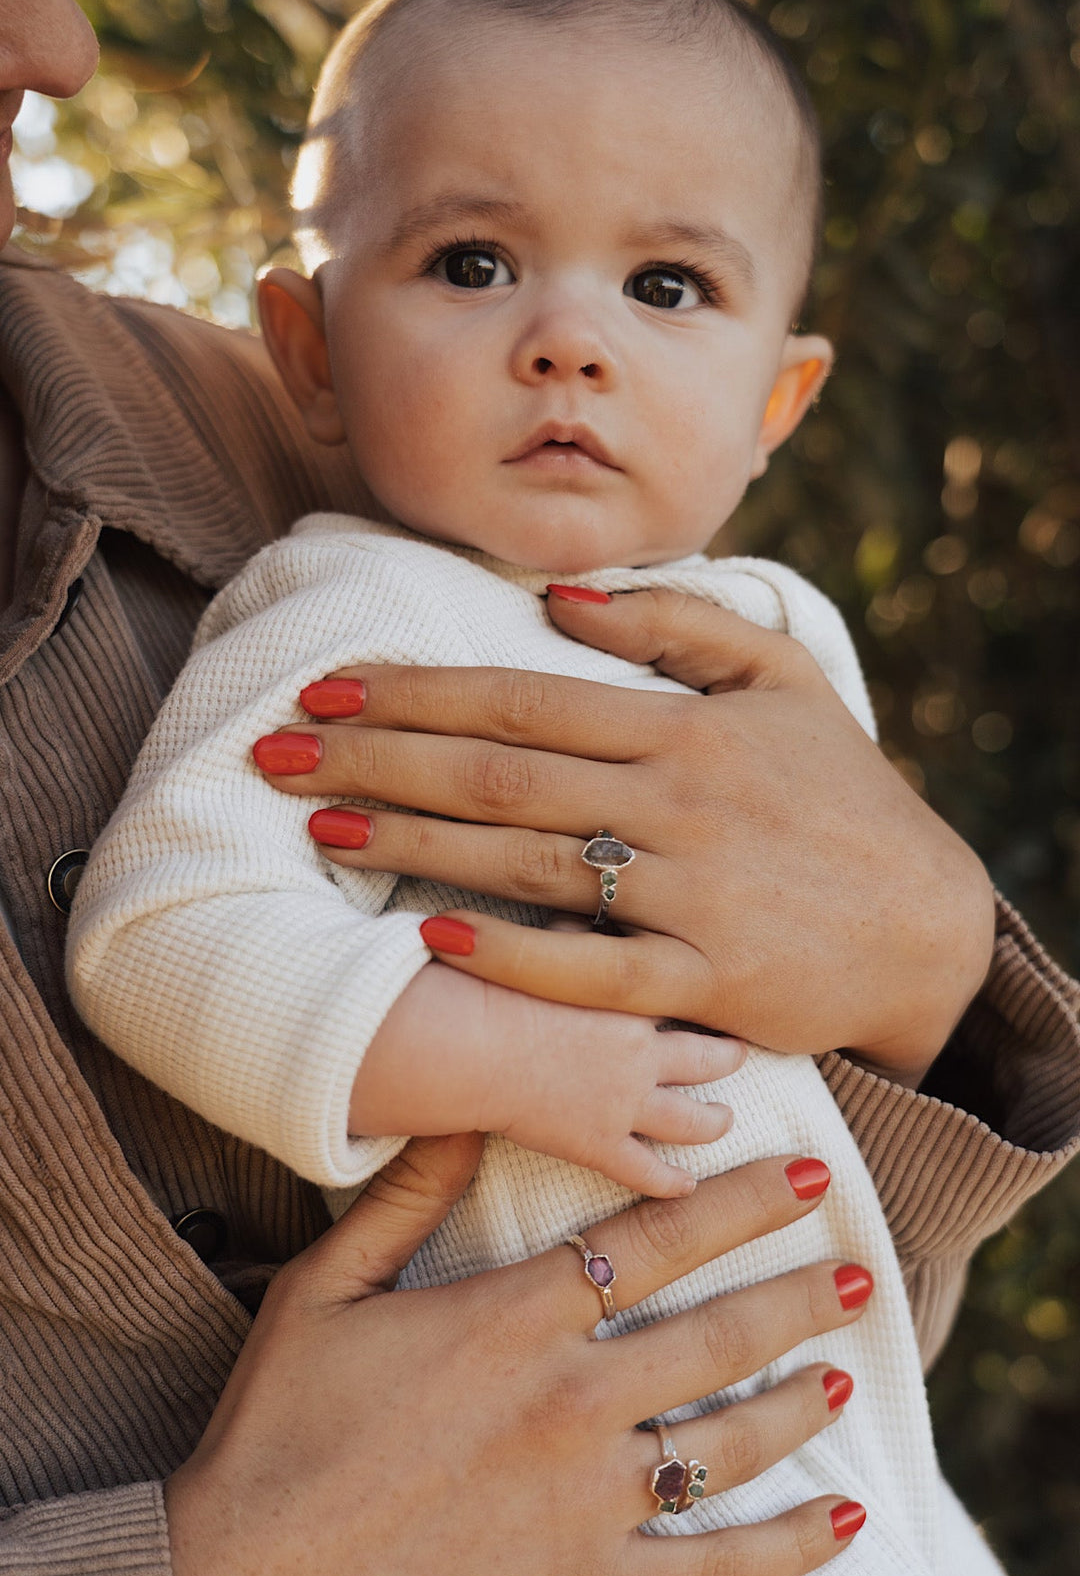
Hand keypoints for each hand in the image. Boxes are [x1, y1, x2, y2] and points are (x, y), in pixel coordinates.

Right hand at [166, 1133, 869, 1575]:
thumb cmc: (280, 1429)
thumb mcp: (326, 1289)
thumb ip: (405, 1197)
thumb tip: (470, 1112)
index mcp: (514, 1319)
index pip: (655, 1240)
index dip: (739, 1204)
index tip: (804, 1178)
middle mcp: (571, 1400)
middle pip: (715, 1335)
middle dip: (795, 1298)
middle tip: (859, 1273)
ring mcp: (587, 1500)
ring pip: (727, 1439)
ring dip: (795, 1401)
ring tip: (838, 1373)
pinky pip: (713, 1570)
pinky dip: (788, 1546)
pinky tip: (843, 1518)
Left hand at [256, 590, 995, 1081]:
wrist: (928, 927)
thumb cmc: (844, 796)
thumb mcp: (785, 679)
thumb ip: (679, 624)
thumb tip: (559, 594)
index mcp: (685, 726)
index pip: (522, 696)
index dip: (414, 689)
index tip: (325, 685)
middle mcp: (677, 803)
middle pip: (498, 772)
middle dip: (374, 756)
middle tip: (275, 750)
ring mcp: (690, 893)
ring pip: (523, 862)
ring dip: (409, 839)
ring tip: (318, 822)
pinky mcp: (704, 980)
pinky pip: (589, 969)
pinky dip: (508, 953)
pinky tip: (426, 934)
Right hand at [356, 962, 743, 1197]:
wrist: (472, 1040)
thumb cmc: (494, 980)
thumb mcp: (544, 938)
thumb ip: (573, 932)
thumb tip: (583, 913)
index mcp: (634, 994)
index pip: (689, 990)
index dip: (708, 991)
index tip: (726, 988)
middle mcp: (644, 1051)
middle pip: (706, 1057)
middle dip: (727, 1057)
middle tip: (740, 1056)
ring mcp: (628, 1102)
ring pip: (693, 1119)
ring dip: (713, 1121)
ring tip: (723, 1120)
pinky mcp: (601, 1146)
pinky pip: (649, 1171)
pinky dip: (672, 1181)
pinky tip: (685, 1185)